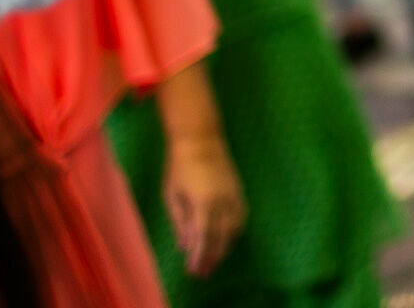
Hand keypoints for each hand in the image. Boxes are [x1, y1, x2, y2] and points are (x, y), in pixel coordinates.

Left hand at [163, 135, 246, 277]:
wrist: (200, 139)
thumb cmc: (179, 167)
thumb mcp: (173, 196)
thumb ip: (181, 222)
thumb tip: (185, 247)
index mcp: (204, 202)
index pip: (204, 237)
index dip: (200, 257)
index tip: (194, 271)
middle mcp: (223, 201)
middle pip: (221, 237)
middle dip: (212, 257)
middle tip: (203, 272)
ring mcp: (234, 195)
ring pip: (234, 229)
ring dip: (225, 247)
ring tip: (214, 260)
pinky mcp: (239, 191)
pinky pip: (241, 218)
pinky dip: (234, 232)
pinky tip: (226, 240)